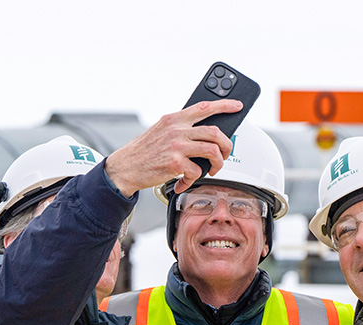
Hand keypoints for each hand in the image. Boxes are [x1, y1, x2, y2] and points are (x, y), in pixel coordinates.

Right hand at [104, 99, 240, 196]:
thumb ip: (180, 128)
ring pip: (213, 150)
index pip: (204, 107)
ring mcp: (177, 146)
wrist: (125, 167)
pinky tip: (186, 181)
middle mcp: (177, 129)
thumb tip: (203, 135)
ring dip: (218, 162)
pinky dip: (194, 179)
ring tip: (214, 168)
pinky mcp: (175, 163)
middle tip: (224, 154)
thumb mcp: (161, 130)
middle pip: (215, 132)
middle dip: (226, 145)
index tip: (237, 106)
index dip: (224, 105)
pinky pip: (197, 172)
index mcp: (175, 119)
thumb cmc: (144, 151)